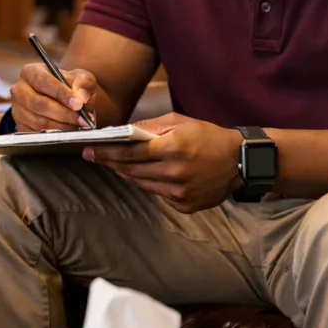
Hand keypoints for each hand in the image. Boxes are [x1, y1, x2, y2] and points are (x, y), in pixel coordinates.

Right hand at [11, 63, 97, 131]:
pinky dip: (56, 136)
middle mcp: (19, 90)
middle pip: (39, 104)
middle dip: (64, 113)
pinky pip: (37, 135)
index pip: (43, 81)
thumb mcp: (79, 77)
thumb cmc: (69, 85)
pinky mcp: (21, 127)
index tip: (78, 104)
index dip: (62, 93)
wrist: (62, 99)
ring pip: (38, 122)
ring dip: (62, 126)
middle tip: (83, 119)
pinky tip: (70, 132)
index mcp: (30, 72)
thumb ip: (82, 83)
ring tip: (79, 126)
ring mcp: (17, 110)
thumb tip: (81, 97)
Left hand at [84, 113, 241, 213]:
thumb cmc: (207, 136)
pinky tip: (144, 175)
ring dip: (126, 174)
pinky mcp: (185, 205)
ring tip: (115, 164)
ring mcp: (180, 192)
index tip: (87, 150)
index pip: (129, 153)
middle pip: (131, 170)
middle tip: (94, 156)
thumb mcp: (180, 121)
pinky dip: (149, 184)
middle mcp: (175, 172)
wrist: (239, 162)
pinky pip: (158, 194)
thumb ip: (150, 126)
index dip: (106, 152)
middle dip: (110, 163)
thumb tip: (124, 132)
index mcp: (173, 148)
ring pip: (142, 184)